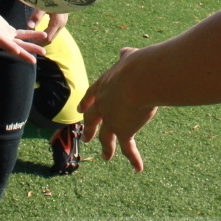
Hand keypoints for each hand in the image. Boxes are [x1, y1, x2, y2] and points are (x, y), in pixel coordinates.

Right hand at [0, 0, 45, 63]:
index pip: (0, 40)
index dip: (8, 46)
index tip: (17, 51)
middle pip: (12, 47)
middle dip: (23, 53)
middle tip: (34, 61)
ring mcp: (4, 35)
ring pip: (19, 43)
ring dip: (31, 47)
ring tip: (44, 52)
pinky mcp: (7, 30)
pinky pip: (21, 35)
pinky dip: (30, 35)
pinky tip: (40, 35)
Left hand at [26, 9, 67, 45]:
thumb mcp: (42, 4)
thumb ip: (36, 16)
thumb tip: (29, 26)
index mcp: (57, 22)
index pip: (48, 38)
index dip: (38, 42)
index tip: (29, 43)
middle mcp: (62, 24)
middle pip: (51, 38)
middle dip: (41, 42)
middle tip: (30, 44)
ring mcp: (64, 22)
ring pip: (53, 35)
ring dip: (44, 38)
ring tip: (34, 39)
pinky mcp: (63, 19)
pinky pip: (55, 30)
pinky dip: (47, 33)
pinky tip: (40, 32)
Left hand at [81, 46, 156, 171]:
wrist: (139, 79)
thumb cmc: (138, 66)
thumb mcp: (130, 58)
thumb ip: (126, 57)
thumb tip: (124, 52)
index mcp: (104, 85)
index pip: (91, 95)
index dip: (86, 103)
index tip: (81, 109)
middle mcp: (103, 104)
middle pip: (93, 118)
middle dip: (91, 128)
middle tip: (87, 137)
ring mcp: (111, 119)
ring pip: (106, 137)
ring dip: (107, 148)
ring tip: (105, 156)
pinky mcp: (123, 130)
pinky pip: (128, 148)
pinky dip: (134, 158)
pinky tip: (138, 168)